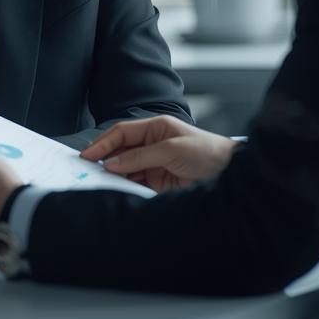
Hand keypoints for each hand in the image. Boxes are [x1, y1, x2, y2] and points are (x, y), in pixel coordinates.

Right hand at [80, 116, 237, 192]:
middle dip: (104, 159)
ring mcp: (154, 163)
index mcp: (155, 128)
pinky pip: (136, 183)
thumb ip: (140, 156)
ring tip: (100, 182)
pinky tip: (118, 190)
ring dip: (114, 175)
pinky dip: (125, 186)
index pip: (122, 133)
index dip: (103, 142)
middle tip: (87, 170)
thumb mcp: (172, 150)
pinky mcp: (158, 182)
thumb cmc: (208, 153)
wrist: (230, 174)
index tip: (87, 154)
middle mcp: (152, 144)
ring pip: (125, 168)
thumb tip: (112, 163)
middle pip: (120, 150)